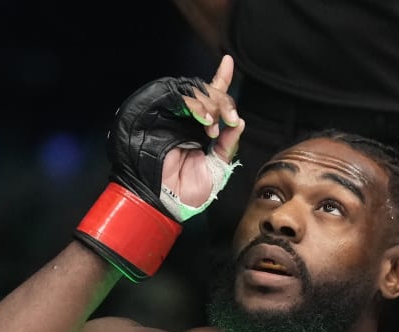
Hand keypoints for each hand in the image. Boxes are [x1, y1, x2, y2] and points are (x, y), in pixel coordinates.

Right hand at [161, 56, 243, 212]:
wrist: (167, 202)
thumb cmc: (189, 192)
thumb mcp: (217, 168)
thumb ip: (228, 145)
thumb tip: (239, 122)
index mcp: (199, 129)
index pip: (212, 100)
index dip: (220, 80)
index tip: (227, 62)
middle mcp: (186, 119)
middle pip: (207, 92)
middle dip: (223, 102)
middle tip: (230, 120)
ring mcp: (172, 116)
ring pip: (196, 92)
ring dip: (211, 105)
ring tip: (214, 128)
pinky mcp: (159, 114)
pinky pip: (181, 98)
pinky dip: (197, 106)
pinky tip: (205, 122)